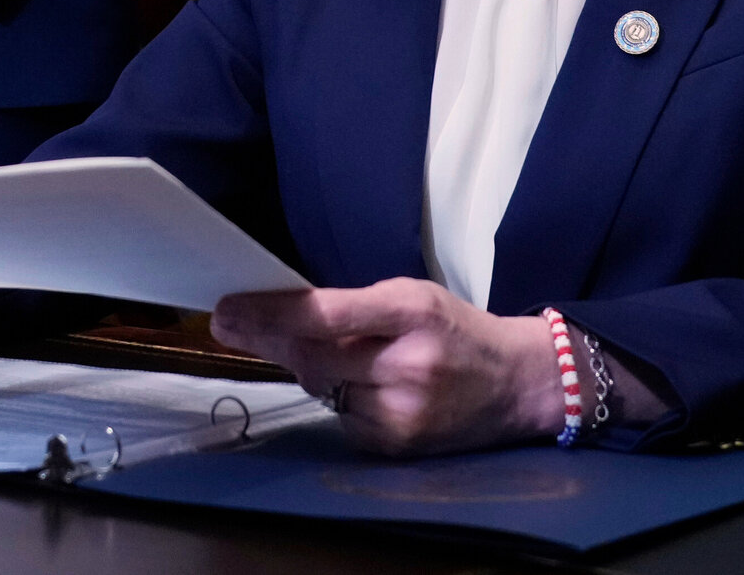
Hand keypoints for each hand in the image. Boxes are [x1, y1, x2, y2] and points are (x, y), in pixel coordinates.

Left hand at [211, 278, 563, 456]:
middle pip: (312, 356)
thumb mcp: (411, 296)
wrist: (516, 384)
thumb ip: (354, 306)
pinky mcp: (397, 447)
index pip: (326, 313)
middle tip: (233, 321)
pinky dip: (338, 396)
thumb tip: (281, 316)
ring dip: (309, 367)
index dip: (271, 313)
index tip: (227, 310)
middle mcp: (407, 365)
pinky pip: (341, 418)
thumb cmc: (456, 329)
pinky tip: (360, 384)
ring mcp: (402, 413)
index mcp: (412, 311)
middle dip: (268, 338)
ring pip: (321, 387)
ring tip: (334, 351)